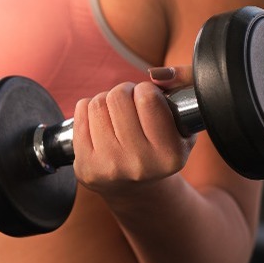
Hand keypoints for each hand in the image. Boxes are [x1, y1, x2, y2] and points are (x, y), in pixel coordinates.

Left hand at [72, 66, 196, 196]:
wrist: (135, 187)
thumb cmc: (160, 148)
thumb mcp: (183, 126)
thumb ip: (183, 91)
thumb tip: (158, 74)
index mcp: (169, 155)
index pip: (148, 98)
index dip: (145, 90)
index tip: (147, 98)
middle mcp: (140, 164)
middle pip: (118, 97)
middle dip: (124, 92)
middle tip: (129, 104)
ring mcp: (109, 167)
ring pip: (97, 103)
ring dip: (105, 101)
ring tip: (115, 114)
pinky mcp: (85, 166)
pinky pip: (80, 114)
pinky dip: (88, 109)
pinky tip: (100, 122)